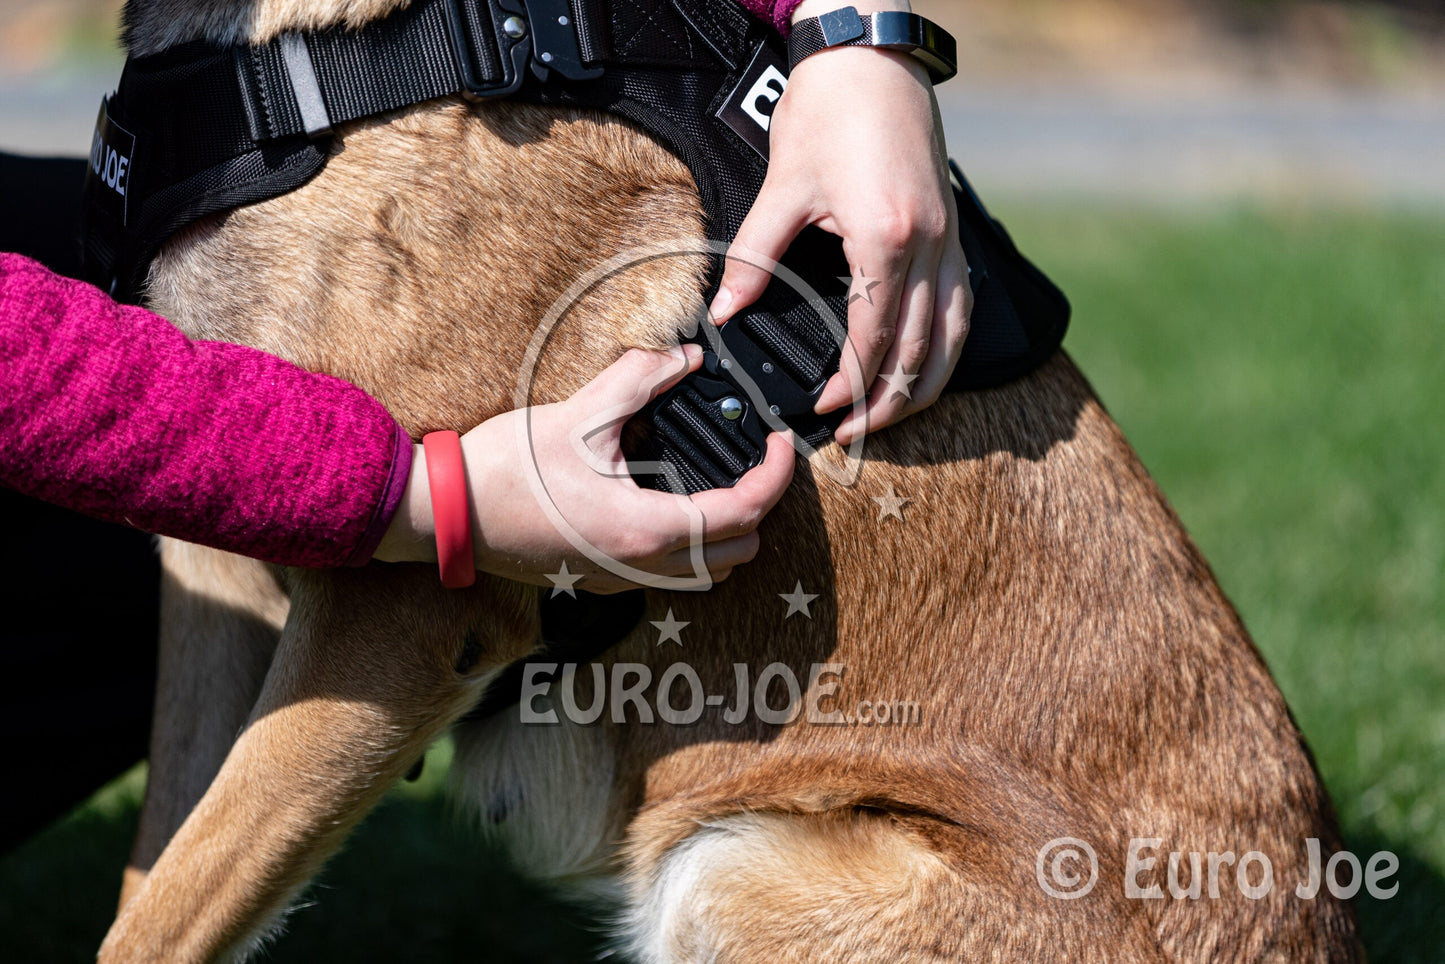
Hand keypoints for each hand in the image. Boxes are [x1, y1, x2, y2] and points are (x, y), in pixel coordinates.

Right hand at [375, 346, 795, 591]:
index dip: (775, 475)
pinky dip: (691, 543)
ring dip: (726, 532)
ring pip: (708, 572)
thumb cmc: (502, 471)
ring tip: (718, 480)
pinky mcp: (600, 577)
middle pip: (738, 552)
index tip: (779, 444)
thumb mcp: (577, 415)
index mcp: (645, 529)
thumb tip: (682, 359)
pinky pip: (671, 573)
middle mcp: (641, 567)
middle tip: (752, 460)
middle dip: (758, 507)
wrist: (442, 513)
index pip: (744, 512)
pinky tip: (670, 499)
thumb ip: (638, 380)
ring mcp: (620, 578)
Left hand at [709, 0, 970, 445]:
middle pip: (919, 350)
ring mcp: (951, 241)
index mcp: (886, 238)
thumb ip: (755, 258)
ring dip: (923, 384)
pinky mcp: (956, 233)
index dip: (849, 382)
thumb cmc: (828, 112)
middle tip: (854, 434)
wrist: (873, 56)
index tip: (823, 409)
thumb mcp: (782, 189)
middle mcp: (930, 246)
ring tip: (891, 416)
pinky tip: (924, 367)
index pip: (874, 336)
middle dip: (887, 401)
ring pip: (952, 337)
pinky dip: (945, 347)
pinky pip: (961, 307)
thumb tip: (725, 313)